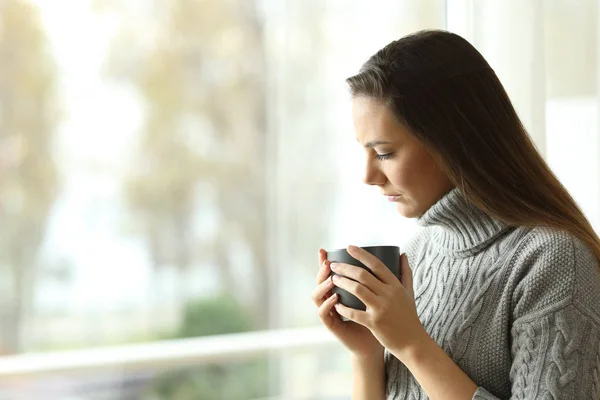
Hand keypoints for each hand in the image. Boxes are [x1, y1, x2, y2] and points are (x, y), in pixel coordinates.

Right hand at [312, 248, 383, 359]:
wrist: (374, 344)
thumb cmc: (378, 319)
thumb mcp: (382, 295)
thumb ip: (389, 276)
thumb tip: (402, 253)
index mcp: (341, 290)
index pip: (329, 273)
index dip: (324, 261)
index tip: (325, 249)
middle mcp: (332, 298)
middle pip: (320, 280)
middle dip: (322, 270)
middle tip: (329, 262)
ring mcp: (330, 311)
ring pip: (317, 295)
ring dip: (323, 286)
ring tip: (332, 279)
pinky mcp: (332, 324)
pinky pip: (323, 313)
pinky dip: (328, 305)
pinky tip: (335, 298)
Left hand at [330, 245, 425, 361]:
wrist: (412, 343)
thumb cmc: (409, 316)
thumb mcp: (409, 292)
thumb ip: (405, 272)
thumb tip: (402, 253)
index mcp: (395, 285)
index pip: (377, 264)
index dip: (361, 254)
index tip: (349, 247)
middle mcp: (388, 294)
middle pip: (363, 275)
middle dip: (345, 267)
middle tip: (334, 264)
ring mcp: (381, 308)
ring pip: (357, 290)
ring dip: (342, 282)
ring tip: (333, 279)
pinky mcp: (374, 323)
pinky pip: (354, 312)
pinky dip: (343, 307)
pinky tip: (335, 303)